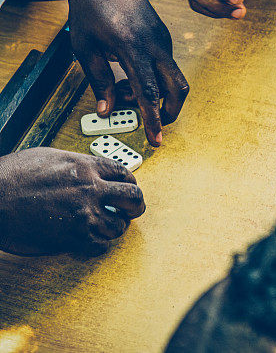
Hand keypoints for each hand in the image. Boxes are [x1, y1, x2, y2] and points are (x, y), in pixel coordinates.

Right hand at [0, 148, 144, 256]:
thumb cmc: (12, 176)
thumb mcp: (50, 157)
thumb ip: (77, 164)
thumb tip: (90, 170)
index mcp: (86, 166)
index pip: (125, 172)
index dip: (130, 182)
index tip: (128, 189)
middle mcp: (91, 189)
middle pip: (133, 197)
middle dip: (135, 205)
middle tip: (131, 210)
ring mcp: (83, 214)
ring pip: (119, 226)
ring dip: (115, 227)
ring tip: (107, 226)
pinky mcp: (73, 238)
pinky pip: (100, 246)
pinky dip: (98, 245)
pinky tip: (91, 241)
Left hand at [67, 0, 188, 146]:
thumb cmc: (89, 9)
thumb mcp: (85, 48)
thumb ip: (99, 81)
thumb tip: (107, 110)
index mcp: (131, 46)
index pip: (148, 91)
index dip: (153, 118)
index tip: (156, 139)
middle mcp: (154, 43)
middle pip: (177, 87)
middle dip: (171, 112)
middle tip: (155, 125)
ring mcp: (162, 39)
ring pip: (171, 78)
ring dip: (154, 94)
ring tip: (124, 91)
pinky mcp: (163, 36)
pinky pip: (165, 65)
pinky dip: (153, 78)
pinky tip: (130, 74)